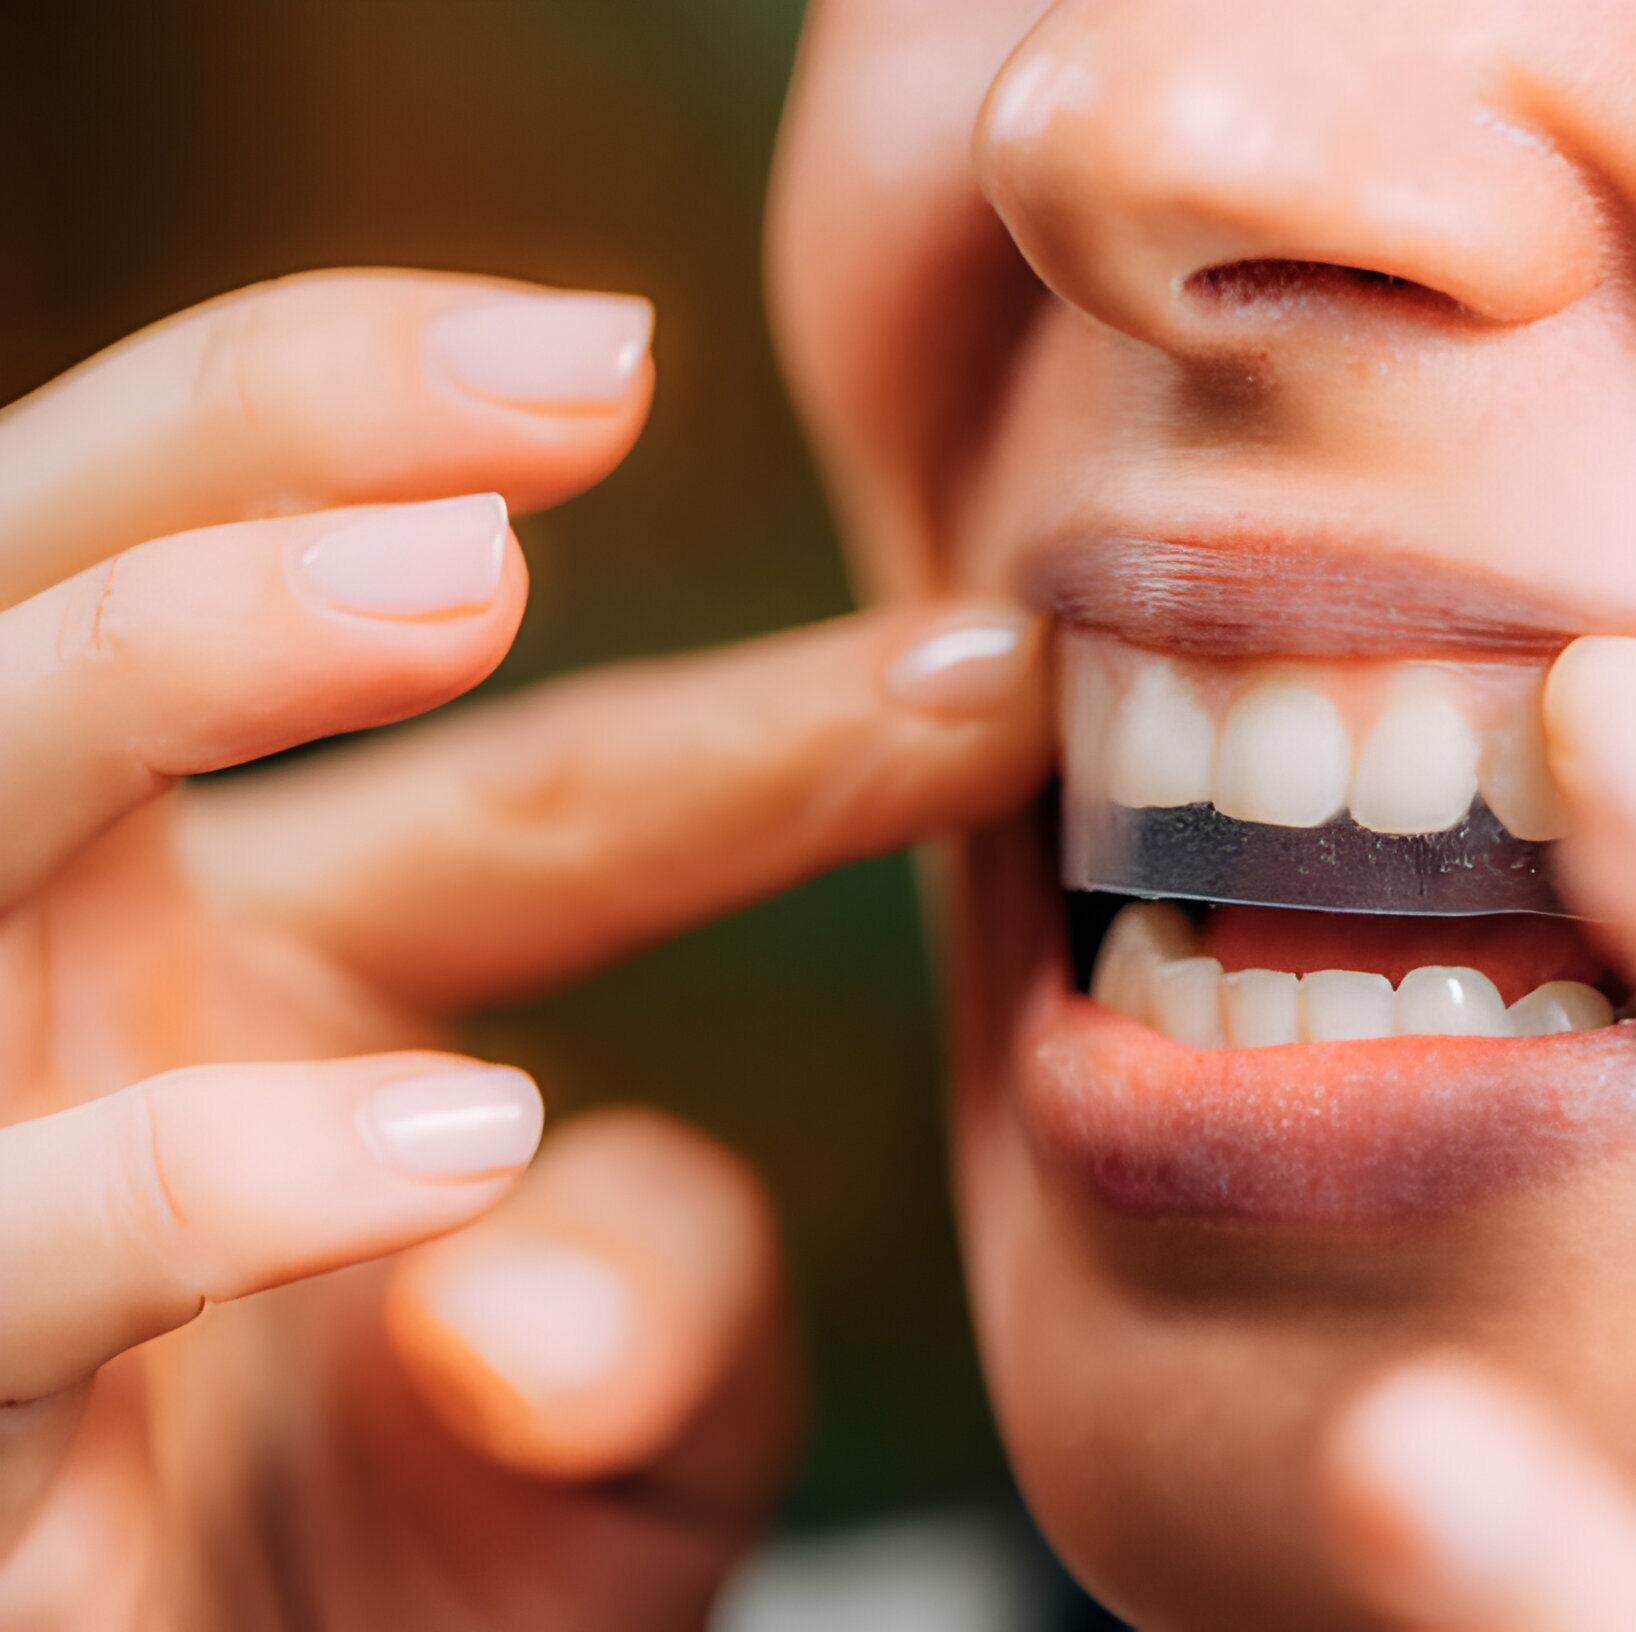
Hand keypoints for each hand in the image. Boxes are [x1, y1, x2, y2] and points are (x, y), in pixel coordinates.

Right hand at [0, 272, 1049, 1626]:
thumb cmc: (403, 1602)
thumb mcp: (602, 1443)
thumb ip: (652, 1317)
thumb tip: (549, 1275)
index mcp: (250, 972)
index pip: (515, 796)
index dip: (757, 718)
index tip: (1006, 674)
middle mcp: (54, 1004)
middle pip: (81, 608)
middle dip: (282, 439)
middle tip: (593, 371)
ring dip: (168, 653)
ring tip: (448, 584)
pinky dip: (187, 1178)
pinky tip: (438, 1142)